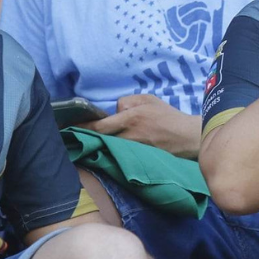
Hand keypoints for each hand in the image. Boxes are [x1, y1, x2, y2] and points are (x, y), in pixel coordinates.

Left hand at [82, 95, 200, 158]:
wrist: (187, 137)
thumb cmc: (168, 115)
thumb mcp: (149, 99)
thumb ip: (129, 101)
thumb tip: (115, 109)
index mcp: (132, 117)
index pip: (102, 125)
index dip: (84, 127)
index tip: (71, 126)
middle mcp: (130, 135)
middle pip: (102, 139)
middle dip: (88, 138)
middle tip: (74, 137)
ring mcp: (134, 149)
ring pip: (110, 148)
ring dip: (99, 146)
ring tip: (88, 144)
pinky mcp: (138, 159)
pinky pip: (120, 154)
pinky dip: (112, 152)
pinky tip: (107, 152)